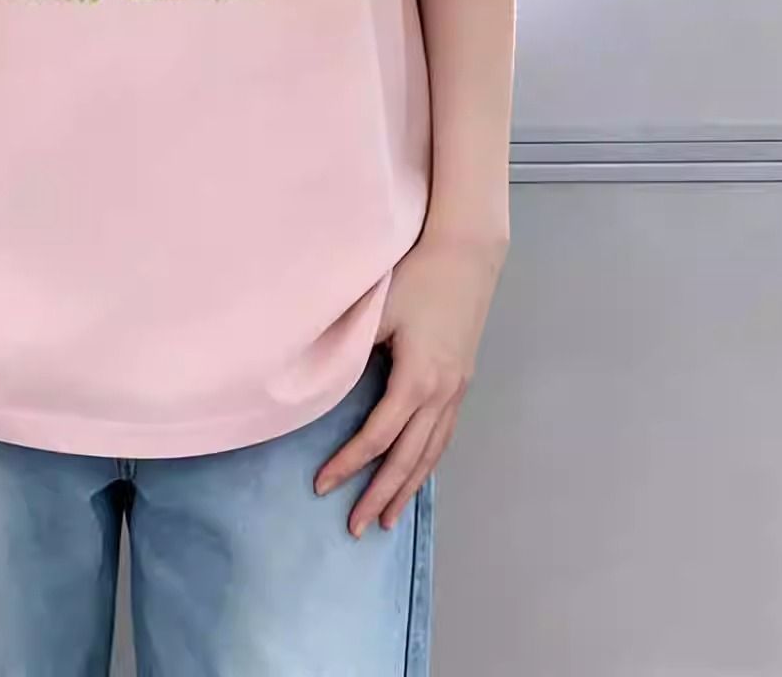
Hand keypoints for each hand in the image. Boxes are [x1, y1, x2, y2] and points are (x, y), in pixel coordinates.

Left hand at [314, 229, 507, 533]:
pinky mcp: (461, 381)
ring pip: (431, 453)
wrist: (466, 254)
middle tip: (357, 528)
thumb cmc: (417, 276)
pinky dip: (428, 462)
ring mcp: (456, 389)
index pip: (378, 437)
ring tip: (388, 519)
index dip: (349, 464)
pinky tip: (416, 474)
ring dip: (408, 488)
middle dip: (381, 495)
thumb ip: (349, 346)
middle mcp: (441, 393)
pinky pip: (443, 435)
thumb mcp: (379, 309)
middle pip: (408, 459)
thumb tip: (314, 378)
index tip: (322, 485)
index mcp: (417, 379)